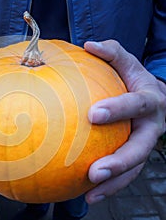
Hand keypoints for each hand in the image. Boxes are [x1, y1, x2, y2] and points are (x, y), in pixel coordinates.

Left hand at [84, 40, 165, 203]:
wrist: (153, 99)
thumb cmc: (134, 79)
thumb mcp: (127, 63)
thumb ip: (112, 52)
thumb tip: (88, 44)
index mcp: (150, 101)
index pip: (136, 104)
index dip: (118, 109)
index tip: (93, 114)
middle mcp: (151, 127)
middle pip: (140, 148)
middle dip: (119, 161)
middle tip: (95, 171)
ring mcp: (144, 145)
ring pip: (133, 169)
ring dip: (113, 183)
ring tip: (90, 193)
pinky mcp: (135, 157)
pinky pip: (124, 175)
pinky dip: (109, 186)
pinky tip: (88, 195)